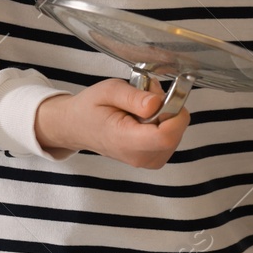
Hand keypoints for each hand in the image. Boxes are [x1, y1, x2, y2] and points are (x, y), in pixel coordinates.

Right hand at [33, 79, 190, 168]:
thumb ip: (134, 97)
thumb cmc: (90, 108)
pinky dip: (164, 124)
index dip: (174, 114)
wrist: (76, 127)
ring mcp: (146, 161)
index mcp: (125, 141)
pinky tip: (146, 119)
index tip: (163, 97)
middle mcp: (139, 157)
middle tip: (148, 98)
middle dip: (170, 110)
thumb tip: (157, 102)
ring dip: (167, 116)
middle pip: (175, 134)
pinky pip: (171, 139)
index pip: (166, 136)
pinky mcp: (152, 159)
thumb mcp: (109, 90)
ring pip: (176, 135)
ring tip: (142, 109)